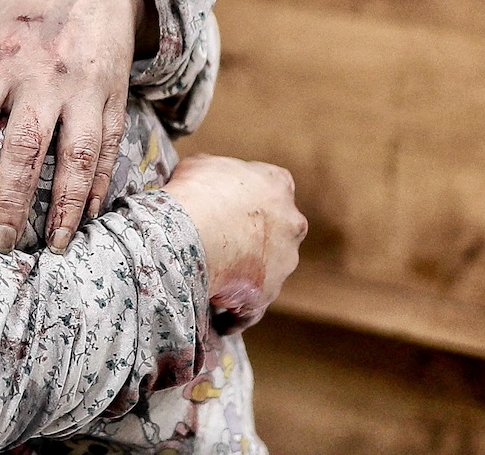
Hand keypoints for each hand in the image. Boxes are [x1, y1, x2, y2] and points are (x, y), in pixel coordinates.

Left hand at [0, 0, 154, 254]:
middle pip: (23, 147)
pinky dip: (99, 184)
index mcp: (1, 62)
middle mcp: (42, 78)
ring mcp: (84, 88)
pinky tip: (90, 214)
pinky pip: (110, 147)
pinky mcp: (115, 95)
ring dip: (65, 206)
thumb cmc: (29, 7)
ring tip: (53, 246)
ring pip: (77, 155)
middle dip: (10, 200)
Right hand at [164, 152, 305, 330]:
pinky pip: (250, 309)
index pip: (271, 190)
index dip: (247, 201)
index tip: (227, 208)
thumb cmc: (196, 191)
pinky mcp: (266, 293)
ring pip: (266, 271)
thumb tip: (210, 184)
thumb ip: (220, 176)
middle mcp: (291, 222)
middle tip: (218, 244)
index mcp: (277, 184)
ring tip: (208, 281)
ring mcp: (283, 261)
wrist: (193, 229)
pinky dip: (234, 315)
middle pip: (274, 233)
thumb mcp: (203, 165)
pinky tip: (217, 320)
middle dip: (252, 240)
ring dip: (243, 276)